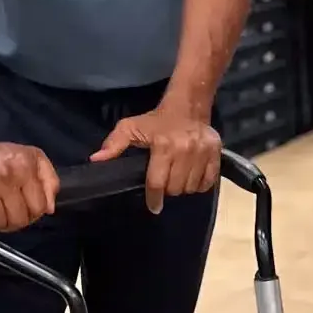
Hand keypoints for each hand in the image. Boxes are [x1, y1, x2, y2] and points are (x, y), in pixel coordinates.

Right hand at [0, 135, 58, 232]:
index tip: (26, 211)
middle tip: (10, 215)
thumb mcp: (32, 158)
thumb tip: (50, 209)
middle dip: (16, 221)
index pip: (38, 207)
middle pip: (18, 218)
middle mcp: (5, 174)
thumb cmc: (1, 155)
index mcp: (24, 166)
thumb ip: (49, 181)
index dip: (34, 214)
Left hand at [92, 101, 219, 213]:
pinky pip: (208, 181)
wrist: (187, 106)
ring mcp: (203, 152)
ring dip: (183, 188)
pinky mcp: (216, 153)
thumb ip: (113, 144)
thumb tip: (96, 160)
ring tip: (177, 179)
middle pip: (175, 188)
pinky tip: (191, 178)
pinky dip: (199, 185)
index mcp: (163, 145)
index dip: (154, 198)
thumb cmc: (156, 120)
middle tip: (164, 183)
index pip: (157, 182)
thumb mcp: (130, 127)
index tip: (154, 206)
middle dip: (168, 190)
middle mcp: (185, 149)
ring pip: (191, 187)